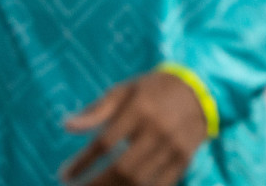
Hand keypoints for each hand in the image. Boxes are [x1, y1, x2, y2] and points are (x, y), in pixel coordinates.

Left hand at [61, 70, 209, 185]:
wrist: (200, 89)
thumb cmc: (153, 91)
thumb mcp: (125, 91)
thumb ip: (97, 110)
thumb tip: (67, 126)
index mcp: (139, 108)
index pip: (105, 143)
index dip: (82, 162)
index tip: (65, 175)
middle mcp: (157, 129)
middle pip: (122, 168)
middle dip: (96, 184)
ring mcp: (173, 146)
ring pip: (140, 181)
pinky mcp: (184, 159)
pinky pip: (160, 185)